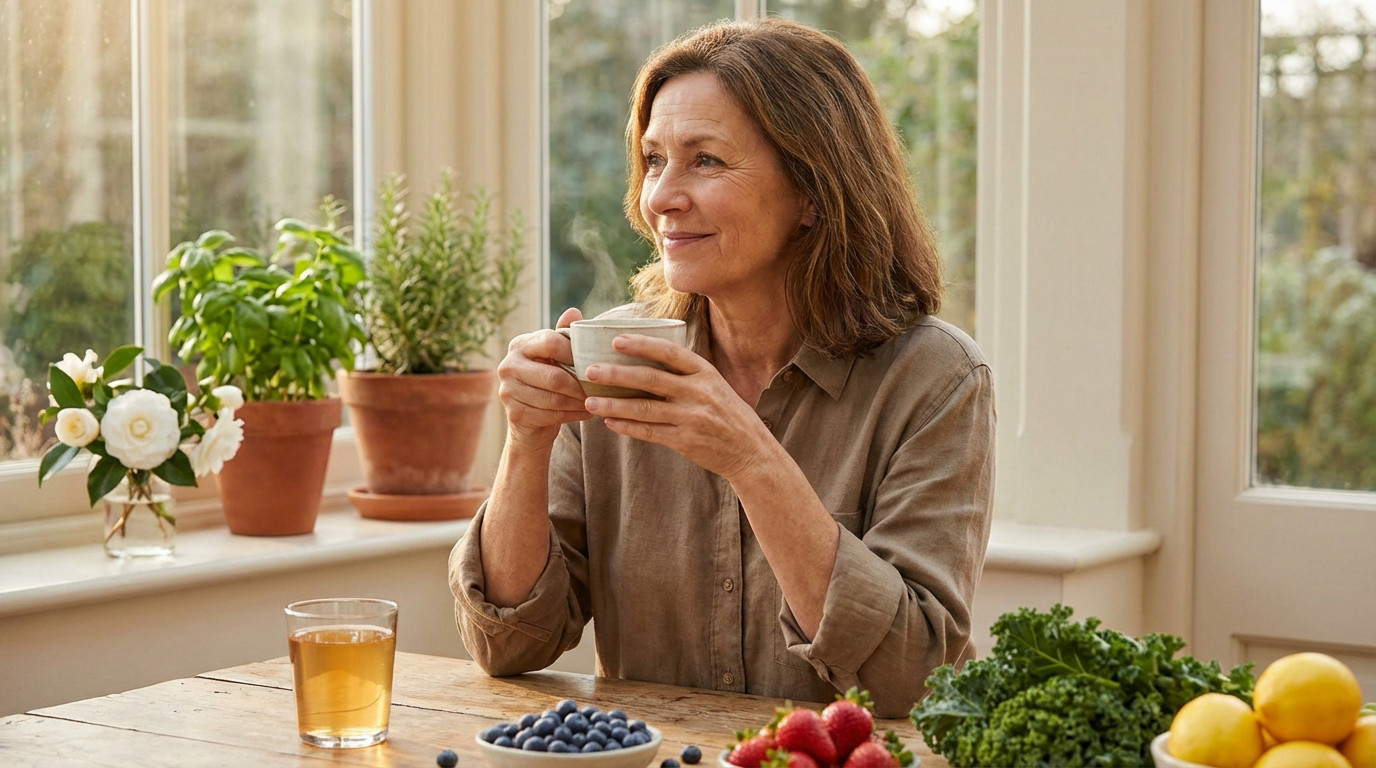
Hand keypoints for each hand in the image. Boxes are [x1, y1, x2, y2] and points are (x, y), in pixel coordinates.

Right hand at [496, 307, 589, 450]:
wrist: (530, 417)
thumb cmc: (547, 379)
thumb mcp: (555, 356)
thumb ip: (563, 335)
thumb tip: (574, 311)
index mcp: (520, 345)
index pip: (550, 342)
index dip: (574, 353)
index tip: (592, 362)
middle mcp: (508, 365)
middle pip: (553, 376)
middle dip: (580, 385)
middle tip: (599, 388)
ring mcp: (508, 391)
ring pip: (554, 399)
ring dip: (579, 402)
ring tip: (596, 401)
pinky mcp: (514, 414)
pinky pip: (551, 416)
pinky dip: (573, 415)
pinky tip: (586, 412)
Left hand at [581, 333, 774, 480]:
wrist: (751, 451)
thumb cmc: (729, 415)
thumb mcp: (716, 385)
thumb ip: (687, 374)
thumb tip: (648, 360)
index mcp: (706, 373)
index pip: (670, 352)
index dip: (642, 345)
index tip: (616, 340)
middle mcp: (699, 392)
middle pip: (651, 379)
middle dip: (617, 374)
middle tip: (590, 370)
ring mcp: (691, 418)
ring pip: (645, 408)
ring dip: (614, 404)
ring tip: (590, 401)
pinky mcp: (685, 441)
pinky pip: (650, 432)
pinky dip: (627, 426)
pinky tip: (609, 421)